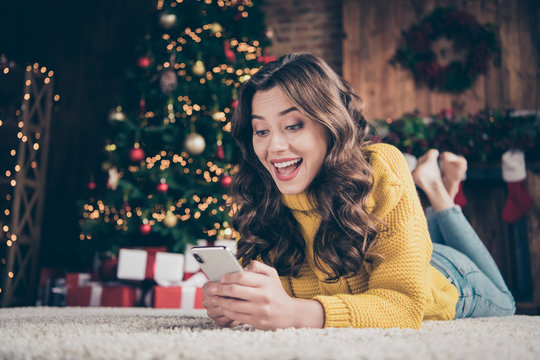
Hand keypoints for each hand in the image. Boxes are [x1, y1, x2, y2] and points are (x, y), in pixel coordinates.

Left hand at [205, 261, 323, 329]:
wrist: (290, 314)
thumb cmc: (277, 292)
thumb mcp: (272, 275)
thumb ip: (258, 266)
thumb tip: (241, 266)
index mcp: (266, 282)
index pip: (242, 276)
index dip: (228, 276)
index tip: (221, 277)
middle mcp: (263, 296)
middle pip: (234, 290)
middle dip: (220, 288)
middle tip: (211, 288)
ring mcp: (259, 310)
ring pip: (233, 305)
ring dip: (220, 301)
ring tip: (214, 298)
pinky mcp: (256, 322)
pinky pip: (236, 316)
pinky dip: (226, 311)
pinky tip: (223, 307)